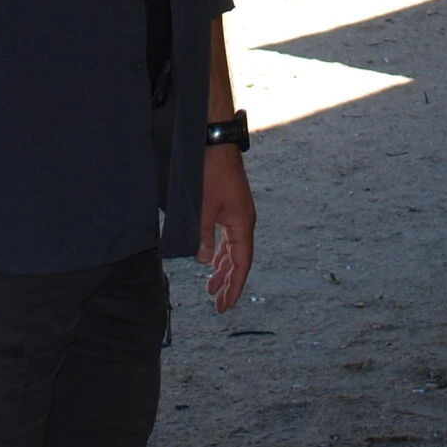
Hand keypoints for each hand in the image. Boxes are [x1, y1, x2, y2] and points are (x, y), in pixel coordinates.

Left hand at [199, 141, 254, 311]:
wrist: (215, 141)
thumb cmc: (210, 171)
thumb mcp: (203, 207)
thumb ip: (203, 235)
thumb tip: (203, 261)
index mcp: (242, 223)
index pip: (241, 263)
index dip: (234, 286)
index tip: (225, 305)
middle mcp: (244, 220)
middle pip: (239, 259)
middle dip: (229, 282)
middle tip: (219, 305)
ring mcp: (237, 213)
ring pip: (233, 249)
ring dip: (223, 268)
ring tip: (212, 287)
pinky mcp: (229, 205)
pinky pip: (228, 237)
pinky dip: (220, 252)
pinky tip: (212, 259)